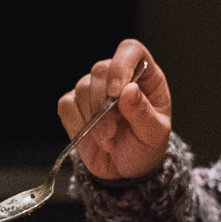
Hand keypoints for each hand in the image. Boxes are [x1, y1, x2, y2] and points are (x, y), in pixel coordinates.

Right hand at [60, 40, 171, 180]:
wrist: (126, 170)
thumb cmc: (145, 147)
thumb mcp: (154, 134)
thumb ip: (143, 112)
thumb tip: (129, 89)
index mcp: (145, 77)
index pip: (131, 50)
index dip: (121, 66)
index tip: (117, 93)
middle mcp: (118, 77)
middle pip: (101, 69)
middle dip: (104, 103)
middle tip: (113, 131)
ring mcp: (94, 89)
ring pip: (82, 87)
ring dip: (93, 118)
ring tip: (108, 139)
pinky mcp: (75, 105)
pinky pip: (66, 105)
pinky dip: (77, 122)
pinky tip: (91, 135)